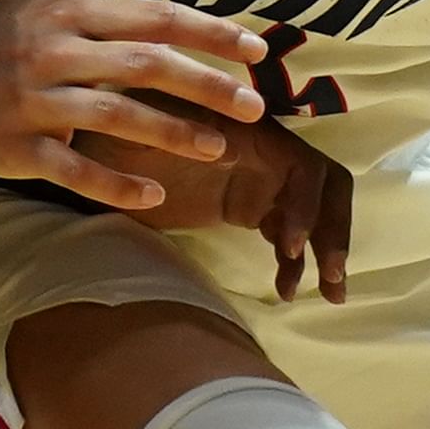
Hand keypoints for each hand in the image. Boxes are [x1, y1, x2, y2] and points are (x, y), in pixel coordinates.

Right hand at [0, 0, 267, 209]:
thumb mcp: (49, 8)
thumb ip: (107, 20)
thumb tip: (177, 29)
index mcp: (73, 12)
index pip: (157, 18)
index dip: (211, 33)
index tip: (258, 51)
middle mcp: (57, 51)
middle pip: (146, 64)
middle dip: (207, 84)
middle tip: (254, 106)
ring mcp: (34, 100)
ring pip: (115, 116)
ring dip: (172, 133)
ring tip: (218, 148)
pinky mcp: (15, 146)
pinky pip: (74, 169)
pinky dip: (116, 184)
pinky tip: (154, 194)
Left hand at [88, 103, 356, 300]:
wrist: (94, 156)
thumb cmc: (112, 137)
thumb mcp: (136, 135)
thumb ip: (174, 134)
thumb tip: (222, 147)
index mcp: (250, 133)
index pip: (303, 165)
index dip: (306, 204)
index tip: (288, 246)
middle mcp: (267, 153)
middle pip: (326, 188)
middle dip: (335, 229)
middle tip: (331, 275)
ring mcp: (262, 181)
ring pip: (316, 212)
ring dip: (329, 249)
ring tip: (331, 295)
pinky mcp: (251, 207)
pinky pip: (288, 234)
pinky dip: (295, 263)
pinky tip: (283, 291)